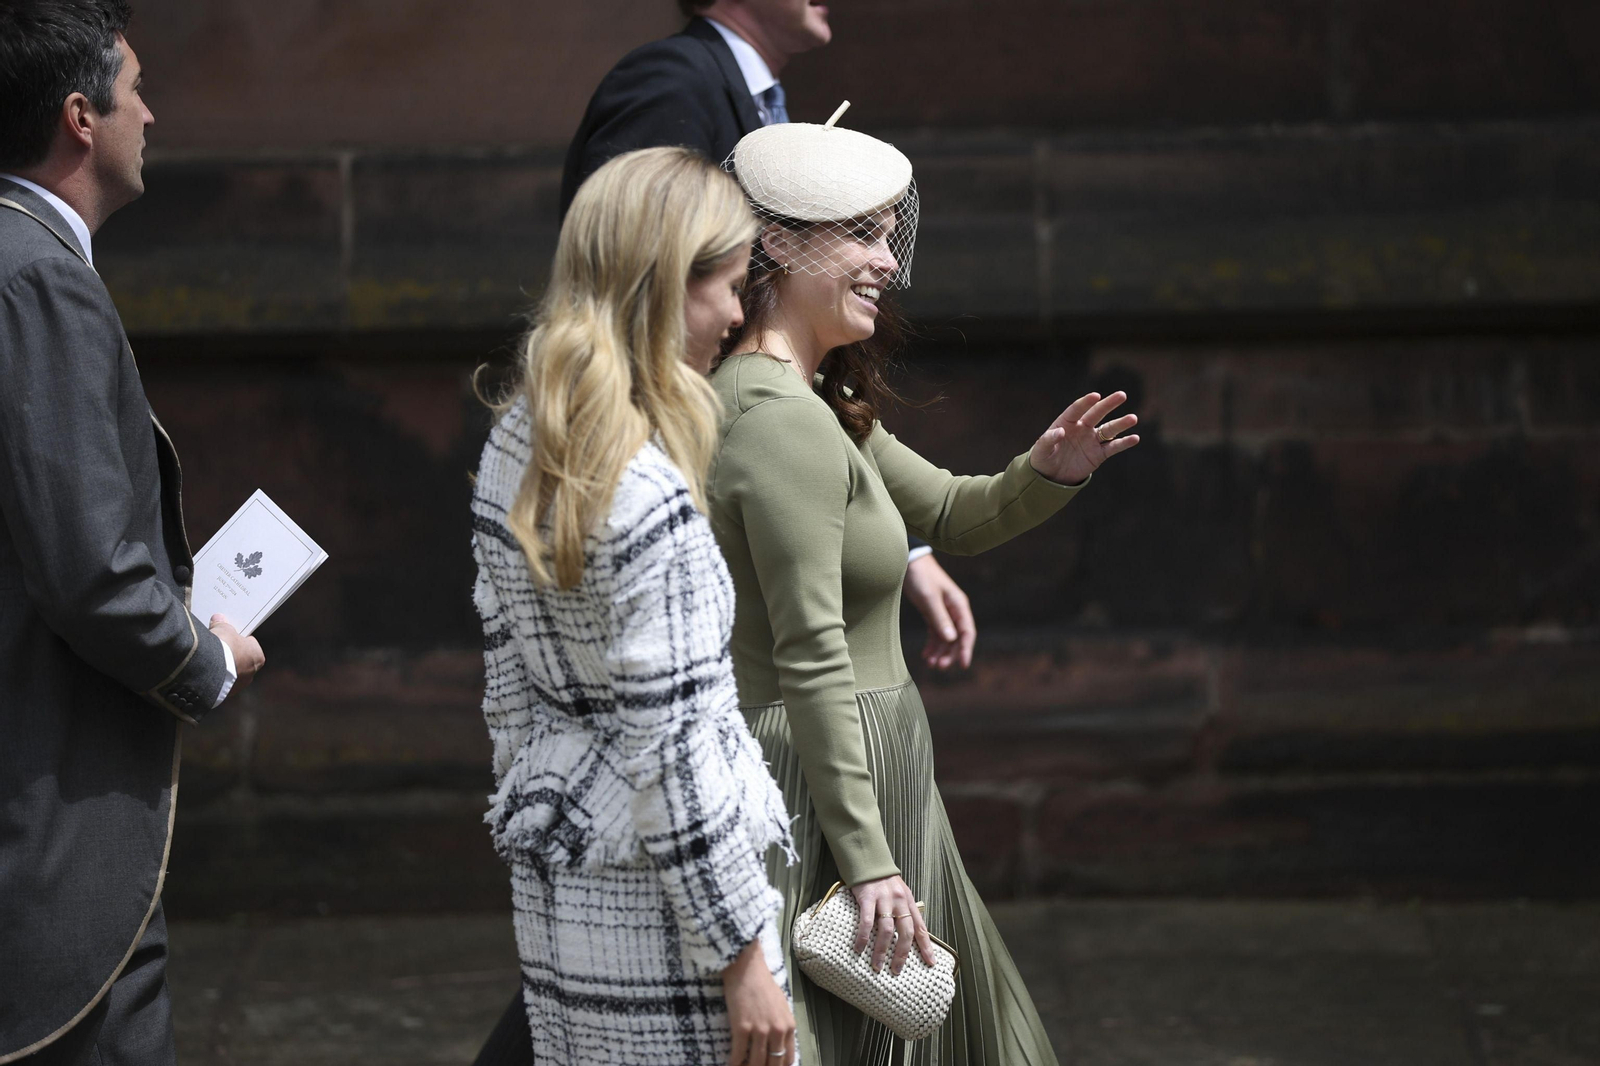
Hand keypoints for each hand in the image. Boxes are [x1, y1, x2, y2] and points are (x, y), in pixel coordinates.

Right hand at [209, 613, 263, 690]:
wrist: (208, 669)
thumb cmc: (223, 648)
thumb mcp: (223, 629)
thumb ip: (222, 624)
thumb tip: (218, 619)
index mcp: (258, 657)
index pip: (250, 646)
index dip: (238, 640)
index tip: (230, 638)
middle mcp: (251, 673)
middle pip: (241, 661)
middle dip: (231, 655)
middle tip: (219, 648)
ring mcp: (238, 685)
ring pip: (232, 674)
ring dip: (223, 668)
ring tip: (210, 660)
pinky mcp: (225, 693)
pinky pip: (221, 684)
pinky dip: (216, 678)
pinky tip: (206, 672)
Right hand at [723, 938, 795, 1064]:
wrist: (746, 967)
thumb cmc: (762, 984)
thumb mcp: (781, 1006)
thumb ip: (783, 1027)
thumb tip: (779, 1046)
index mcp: (789, 1026)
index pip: (787, 1059)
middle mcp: (777, 1031)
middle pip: (773, 1064)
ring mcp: (760, 1030)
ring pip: (756, 1063)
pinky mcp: (742, 1027)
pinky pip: (738, 1054)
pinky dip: (733, 1064)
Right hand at [851, 875, 934, 975]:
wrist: (869, 861)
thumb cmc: (884, 881)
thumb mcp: (901, 894)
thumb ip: (905, 911)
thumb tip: (909, 934)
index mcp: (909, 902)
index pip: (920, 928)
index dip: (926, 946)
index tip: (931, 963)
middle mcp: (900, 902)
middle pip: (905, 932)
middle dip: (902, 954)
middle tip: (896, 970)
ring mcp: (884, 899)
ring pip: (886, 930)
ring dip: (881, 950)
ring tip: (877, 966)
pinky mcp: (868, 898)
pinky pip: (867, 921)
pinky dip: (863, 937)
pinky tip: (859, 949)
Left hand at [903, 554, 974, 670]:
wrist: (908, 562)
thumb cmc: (921, 576)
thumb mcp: (929, 598)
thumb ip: (940, 618)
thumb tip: (952, 640)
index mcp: (959, 605)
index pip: (967, 632)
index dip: (966, 649)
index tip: (963, 665)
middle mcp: (954, 610)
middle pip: (957, 638)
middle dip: (950, 654)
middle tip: (939, 667)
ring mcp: (943, 612)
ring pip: (945, 638)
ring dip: (939, 652)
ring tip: (930, 664)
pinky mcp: (932, 613)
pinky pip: (935, 633)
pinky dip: (932, 645)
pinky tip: (926, 655)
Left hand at [1029, 391, 1140, 485]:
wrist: (1051, 477)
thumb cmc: (1043, 459)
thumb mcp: (1041, 450)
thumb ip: (1048, 439)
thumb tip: (1060, 432)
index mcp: (1066, 422)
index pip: (1077, 409)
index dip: (1086, 402)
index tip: (1096, 396)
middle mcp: (1082, 428)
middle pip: (1097, 413)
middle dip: (1108, 404)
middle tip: (1122, 395)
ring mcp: (1092, 440)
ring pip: (1108, 429)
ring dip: (1121, 424)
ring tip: (1133, 418)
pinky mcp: (1099, 454)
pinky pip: (1112, 447)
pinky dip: (1123, 443)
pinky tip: (1134, 438)